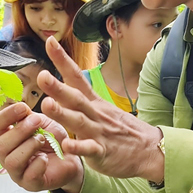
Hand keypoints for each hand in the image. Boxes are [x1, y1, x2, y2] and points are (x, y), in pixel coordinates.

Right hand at [0, 102, 84, 192]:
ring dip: (29, 146)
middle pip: (0, 145)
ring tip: (42, 140)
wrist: (70, 157)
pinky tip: (46, 157)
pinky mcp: (30, 184)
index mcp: (6, 137)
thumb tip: (21, 108)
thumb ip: (30, 116)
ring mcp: (17, 172)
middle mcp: (7, 155)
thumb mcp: (42, 122)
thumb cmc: (52, 140)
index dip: (6, 115)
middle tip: (37, 122)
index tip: (23, 108)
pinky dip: (39, 163)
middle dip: (20, 131)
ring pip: (12, 161)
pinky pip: (29, 175)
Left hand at [37, 36, 165, 182]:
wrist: (150, 149)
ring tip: (46, 105)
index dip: (62, 59)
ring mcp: (99, 132)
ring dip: (62, 112)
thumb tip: (58, 88)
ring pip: (79, 121)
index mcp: (93, 102)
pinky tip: (66, 145)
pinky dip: (78, 147)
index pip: (76, 77)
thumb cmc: (121, 130)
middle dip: (57, 87)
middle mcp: (94, 113)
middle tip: (42, 75)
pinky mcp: (103, 152)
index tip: (50, 40)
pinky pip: (90, 149)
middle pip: (75, 97)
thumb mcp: (102, 109)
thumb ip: (80, 100)